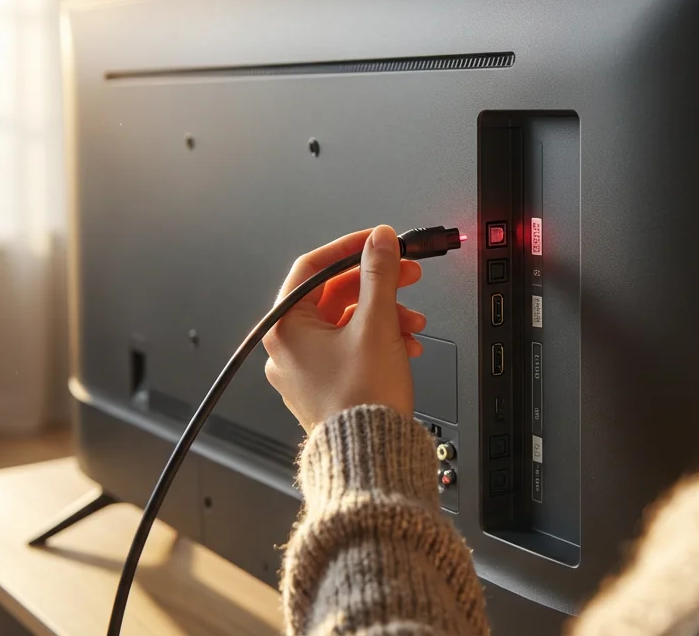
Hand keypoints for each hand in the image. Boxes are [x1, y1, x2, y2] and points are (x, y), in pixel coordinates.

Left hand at [263, 225, 427, 431]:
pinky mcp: (324, 386)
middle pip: (334, 295)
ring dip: (384, 315)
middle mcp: (288, 348)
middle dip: (377, 285)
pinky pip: (350, 348)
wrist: (372, 456)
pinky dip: (377, 339)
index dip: (350, 248)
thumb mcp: (377, 323)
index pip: (313, 267)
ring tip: (412, 322)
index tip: (377, 241)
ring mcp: (305, 370)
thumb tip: (379, 241)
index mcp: (285, 328)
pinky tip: (404, 344)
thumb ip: (379, 273)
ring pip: (346, 323)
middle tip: (406, 274)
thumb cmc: (362, 401)